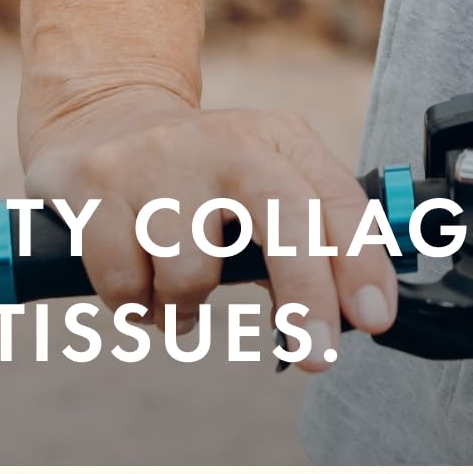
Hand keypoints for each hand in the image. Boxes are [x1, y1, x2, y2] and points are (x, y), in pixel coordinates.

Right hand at [22, 85, 399, 368]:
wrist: (102, 116)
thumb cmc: (200, 174)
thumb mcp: (261, 184)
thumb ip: (304, 244)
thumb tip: (337, 319)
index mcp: (277, 139)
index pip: (335, 198)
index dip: (361, 260)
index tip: (374, 318)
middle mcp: (225, 139)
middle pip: (283, 213)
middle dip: (307, 293)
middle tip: (317, 356)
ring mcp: (159, 158)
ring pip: (191, 270)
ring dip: (185, 308)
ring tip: (175, 290)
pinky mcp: (98, 183)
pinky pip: (126, 284)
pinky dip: (135, 304)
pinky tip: (137, 278)